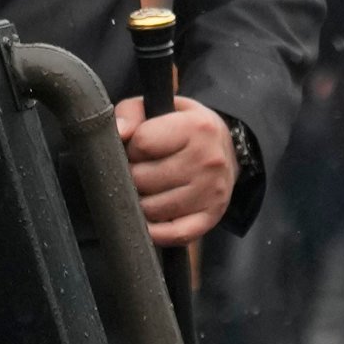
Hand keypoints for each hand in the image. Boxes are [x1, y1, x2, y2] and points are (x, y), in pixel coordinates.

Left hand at [111, 93, 239, 247]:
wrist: (225, 149)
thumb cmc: (181, 128)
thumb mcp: (159, 109)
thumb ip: (131, 113)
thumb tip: (118, 131)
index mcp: (197, 128)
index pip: (142, 142)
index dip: (132, 147)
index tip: (139, 148)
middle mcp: (208, 160)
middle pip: (142, 178)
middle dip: (132, 176)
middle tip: (141, 170)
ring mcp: (212, 191)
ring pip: (150, 208)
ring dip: (139, 202)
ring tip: (148, 189)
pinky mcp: (211, 217)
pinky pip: (174, 234)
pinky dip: (155, 232)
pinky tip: (149, 220)